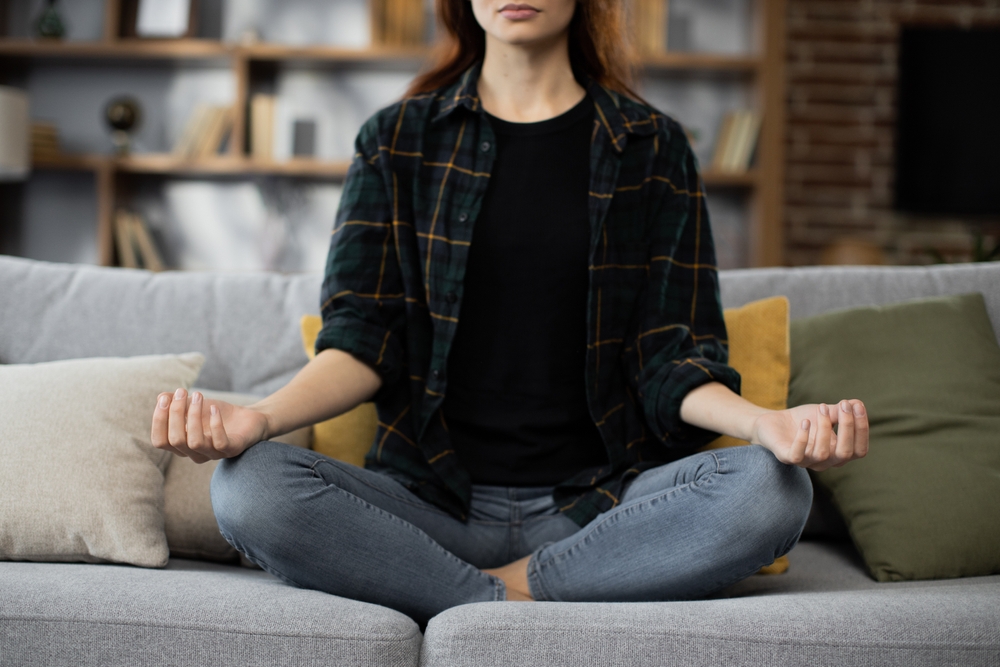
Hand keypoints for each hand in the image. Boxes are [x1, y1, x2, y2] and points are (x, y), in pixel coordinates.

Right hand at [151, 388, 268, 462]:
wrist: (248, 418)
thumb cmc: (217, 413)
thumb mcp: (194, 405)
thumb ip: (175, 402)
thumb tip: (161, 397)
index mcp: (182, 445)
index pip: (160, 441)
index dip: (158, 420)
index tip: (165, 398)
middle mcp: (195, 453)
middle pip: (175, 440)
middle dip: (176, 413)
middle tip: (182, 392)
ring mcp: (213, 454)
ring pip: (195, 442)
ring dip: (194, 415)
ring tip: (199, 395)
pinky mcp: (231, 450)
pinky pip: (219, 442)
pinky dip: (216, 423)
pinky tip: (215, 408)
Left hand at [750, 400, 868, 470]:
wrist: (774, 422)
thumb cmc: (804, 420)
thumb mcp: (825, 413)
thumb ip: (841, 411)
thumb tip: (857, 403)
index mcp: (838, 453)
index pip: (859, 450)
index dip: (861, 429)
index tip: (857, 406)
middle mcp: (825, 462)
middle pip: (844, 454)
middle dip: (847, 427)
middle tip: (843, 405)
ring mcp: (806, 462)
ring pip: (822, 453)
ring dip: (824, 427)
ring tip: (821, 408)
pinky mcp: (787, 458)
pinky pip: (798, 454)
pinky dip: (803, 437)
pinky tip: (805, 422)